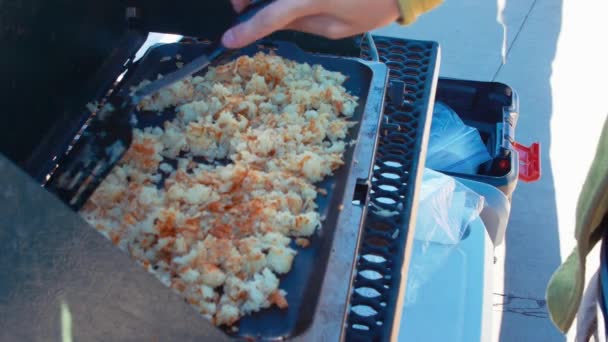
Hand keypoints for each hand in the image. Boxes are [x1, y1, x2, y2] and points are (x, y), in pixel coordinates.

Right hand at [223, 0, 400, 48]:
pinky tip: (284, 4)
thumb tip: (280, 22)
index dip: (246, 30)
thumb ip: (303, 24)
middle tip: (245, 11)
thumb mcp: (337, 29)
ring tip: (261, 5)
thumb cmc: (373, 6)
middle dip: (245, 0)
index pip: (267, 16)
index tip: (229, 39)